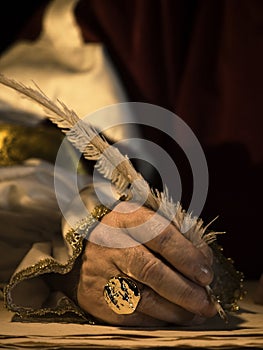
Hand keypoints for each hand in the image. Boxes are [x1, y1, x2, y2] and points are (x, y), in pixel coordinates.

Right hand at [77, 201, 216, 325]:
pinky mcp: (99, 300)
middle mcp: (112, 244)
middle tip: (207, 302)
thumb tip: (205, 262)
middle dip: (185, 291)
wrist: (85, 252)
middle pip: (151, 271)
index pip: (161, 236)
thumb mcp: (148, 221)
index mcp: (128, 219)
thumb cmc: (128, 235)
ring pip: (144, 298)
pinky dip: (159, 320)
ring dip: (176, 310)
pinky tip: (175, 317)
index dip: (187, 257)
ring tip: (197, 312)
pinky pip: (134, 316)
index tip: (206, 275)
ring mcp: (103, 273)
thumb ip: (177, 235)